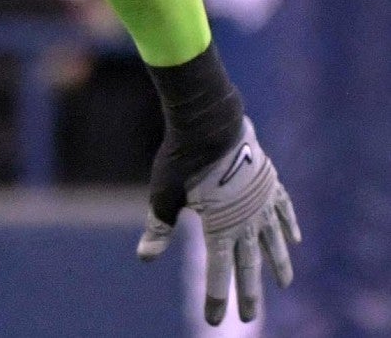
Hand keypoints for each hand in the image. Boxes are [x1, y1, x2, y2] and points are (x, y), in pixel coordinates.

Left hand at [137, 117, 300, 324]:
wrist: (210, 120)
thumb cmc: (181, 158)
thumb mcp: (163, 194)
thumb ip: (159, 228)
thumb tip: (145, 257)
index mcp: (220, 228)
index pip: (218, 273)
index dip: (216, 298)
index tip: (216, 321)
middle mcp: (246, 221)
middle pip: (249, 266)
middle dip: (249, 294)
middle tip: (250, 318)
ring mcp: (262, 202)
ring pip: (272, 242)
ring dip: (277, 264)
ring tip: (283, 284)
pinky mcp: (269, 183)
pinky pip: (283, 211)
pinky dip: (288, 226)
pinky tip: (294, 239)